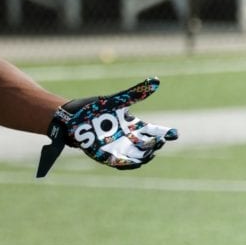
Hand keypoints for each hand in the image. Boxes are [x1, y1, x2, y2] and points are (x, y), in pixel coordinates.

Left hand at [36, 77, 178, 177]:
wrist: (71, 119)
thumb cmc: (94, 109)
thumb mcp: (116, 101)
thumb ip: (135, 93)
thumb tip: (156, 80)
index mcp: (134, 126)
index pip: (155, 131)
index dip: (165, 133)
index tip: (174, 133)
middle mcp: (129, 139)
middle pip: (148, 146)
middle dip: (156, 144)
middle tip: (160, 140)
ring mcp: (119, 149)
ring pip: (138, 157)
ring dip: (145, 156)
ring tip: (151, 151)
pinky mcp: (107, 157)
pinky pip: (121, 164)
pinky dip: (128, 164)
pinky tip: (135, 162)